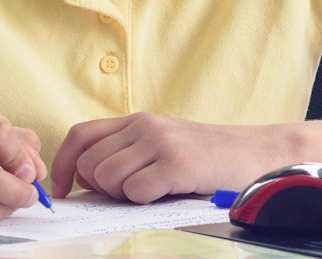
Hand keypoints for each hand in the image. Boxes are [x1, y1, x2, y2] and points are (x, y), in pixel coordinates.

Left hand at [48, 112, 294, 203]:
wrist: (259, 153)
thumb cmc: (208, 158)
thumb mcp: (163, 144)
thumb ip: (126, 153)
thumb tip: (80, 180)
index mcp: (137, 120)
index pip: (81, 136)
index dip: (62, 165)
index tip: (62, 190)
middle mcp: (145, 126)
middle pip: (90, 164)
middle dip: (102, 187)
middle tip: (132, 192)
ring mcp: (161, 143)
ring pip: (108, 178)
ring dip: (124, 195)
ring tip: (154, 191)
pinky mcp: (178, 165)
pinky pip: (135, 192)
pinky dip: (145, 201)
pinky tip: (168, 193)